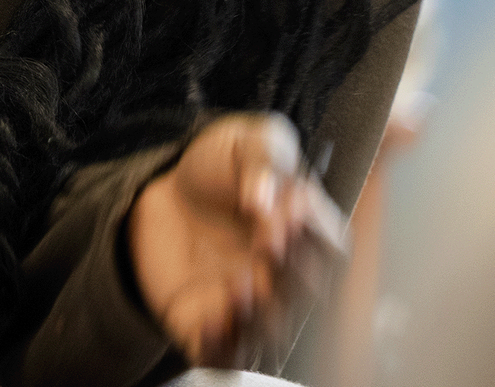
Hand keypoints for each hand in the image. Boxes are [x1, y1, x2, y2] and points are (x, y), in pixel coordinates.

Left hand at [127, 112, 347, 370]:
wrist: (163, 190)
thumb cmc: (219, 167)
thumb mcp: (245, 141)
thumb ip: (265, 155)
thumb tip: (266, 196)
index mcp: (306, 232)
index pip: (332, 248)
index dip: (314, 234)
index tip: (286, 211)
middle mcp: (284, 274)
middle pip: (307, 293)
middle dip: (291, 274)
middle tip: (266, 244)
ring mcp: (250, 303)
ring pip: (271, 329)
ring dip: (261, 314)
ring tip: (239, 284)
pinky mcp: (208, 323)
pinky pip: (223, 353)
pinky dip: (220, 346)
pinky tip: (209, 320)